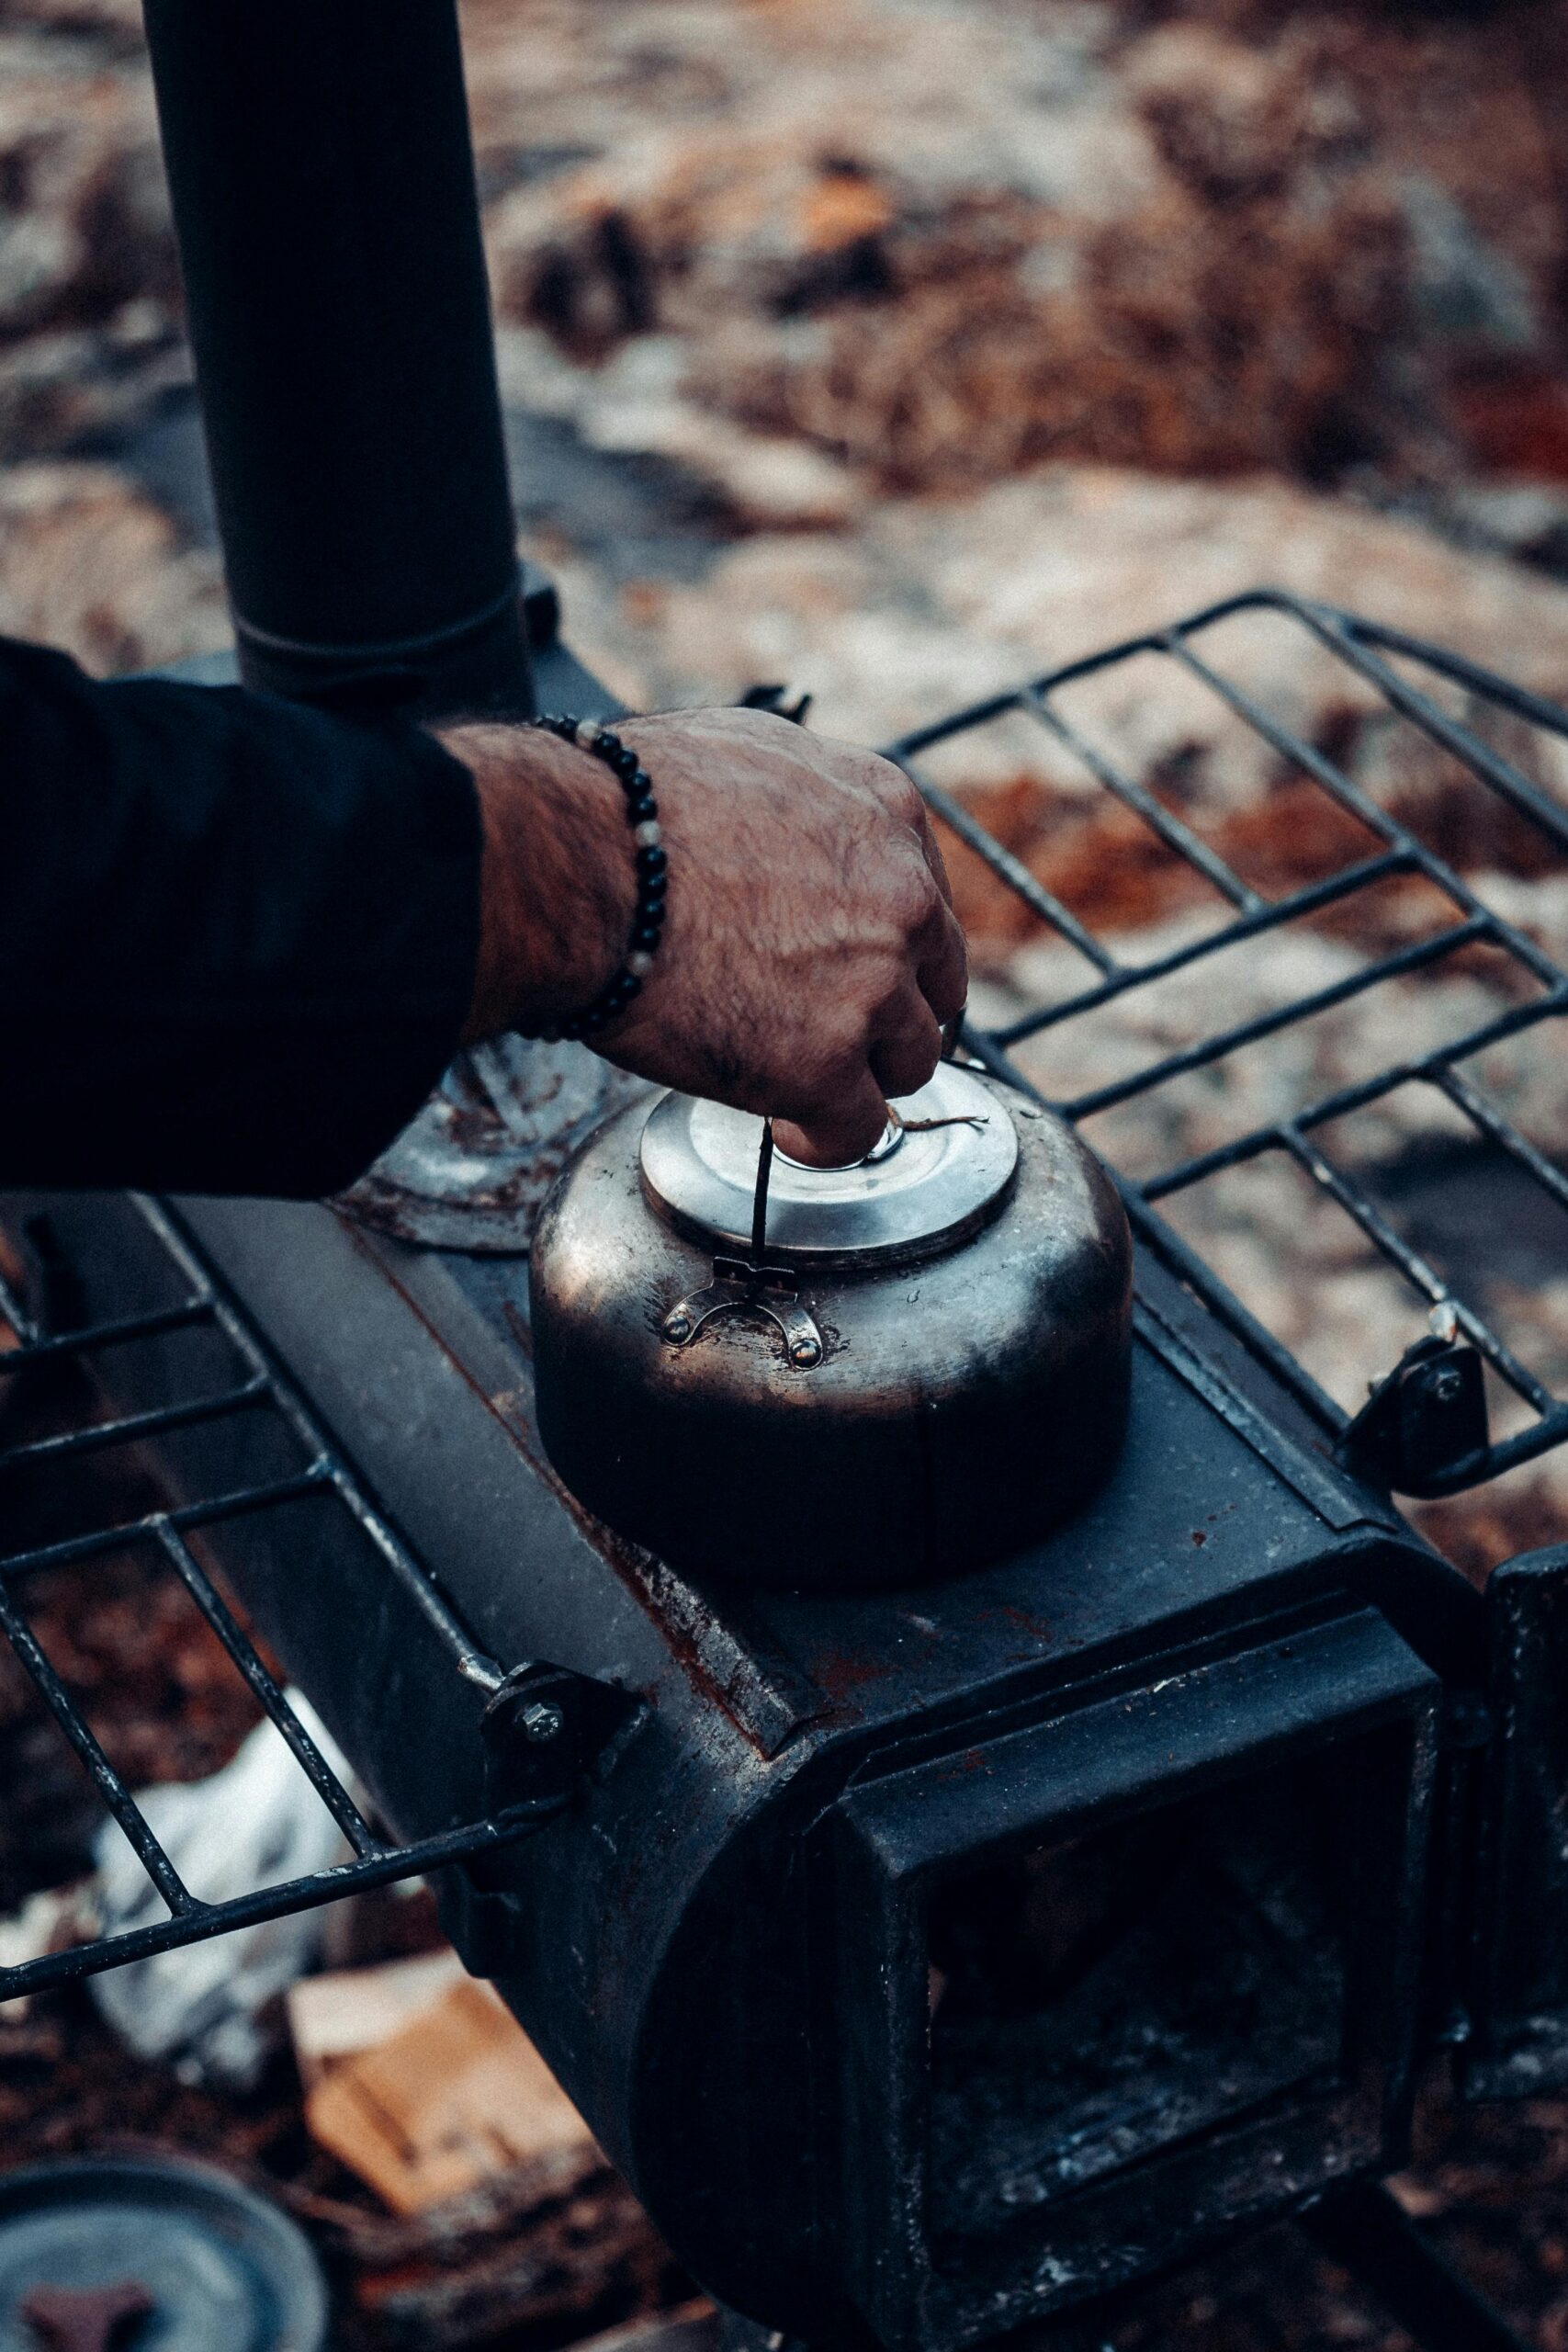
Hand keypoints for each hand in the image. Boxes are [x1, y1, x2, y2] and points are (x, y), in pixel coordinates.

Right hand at [445, 706, 966, 1165]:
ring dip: (856, 1077)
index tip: (848, 972)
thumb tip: (792, 829)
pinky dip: (820, 1138)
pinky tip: (780, 1121)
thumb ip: (805, 797)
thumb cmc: (625, 805)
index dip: (886, 950)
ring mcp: (872, 987)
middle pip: (934, 989)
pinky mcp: (825, 1063)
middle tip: (824, 1031)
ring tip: (789, 1076)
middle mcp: (901, 900)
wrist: (578, 861)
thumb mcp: (747, 748)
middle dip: (885, 1016)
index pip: (925, 905)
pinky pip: (856, 1130)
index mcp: (887, 814)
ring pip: (908, 1063)